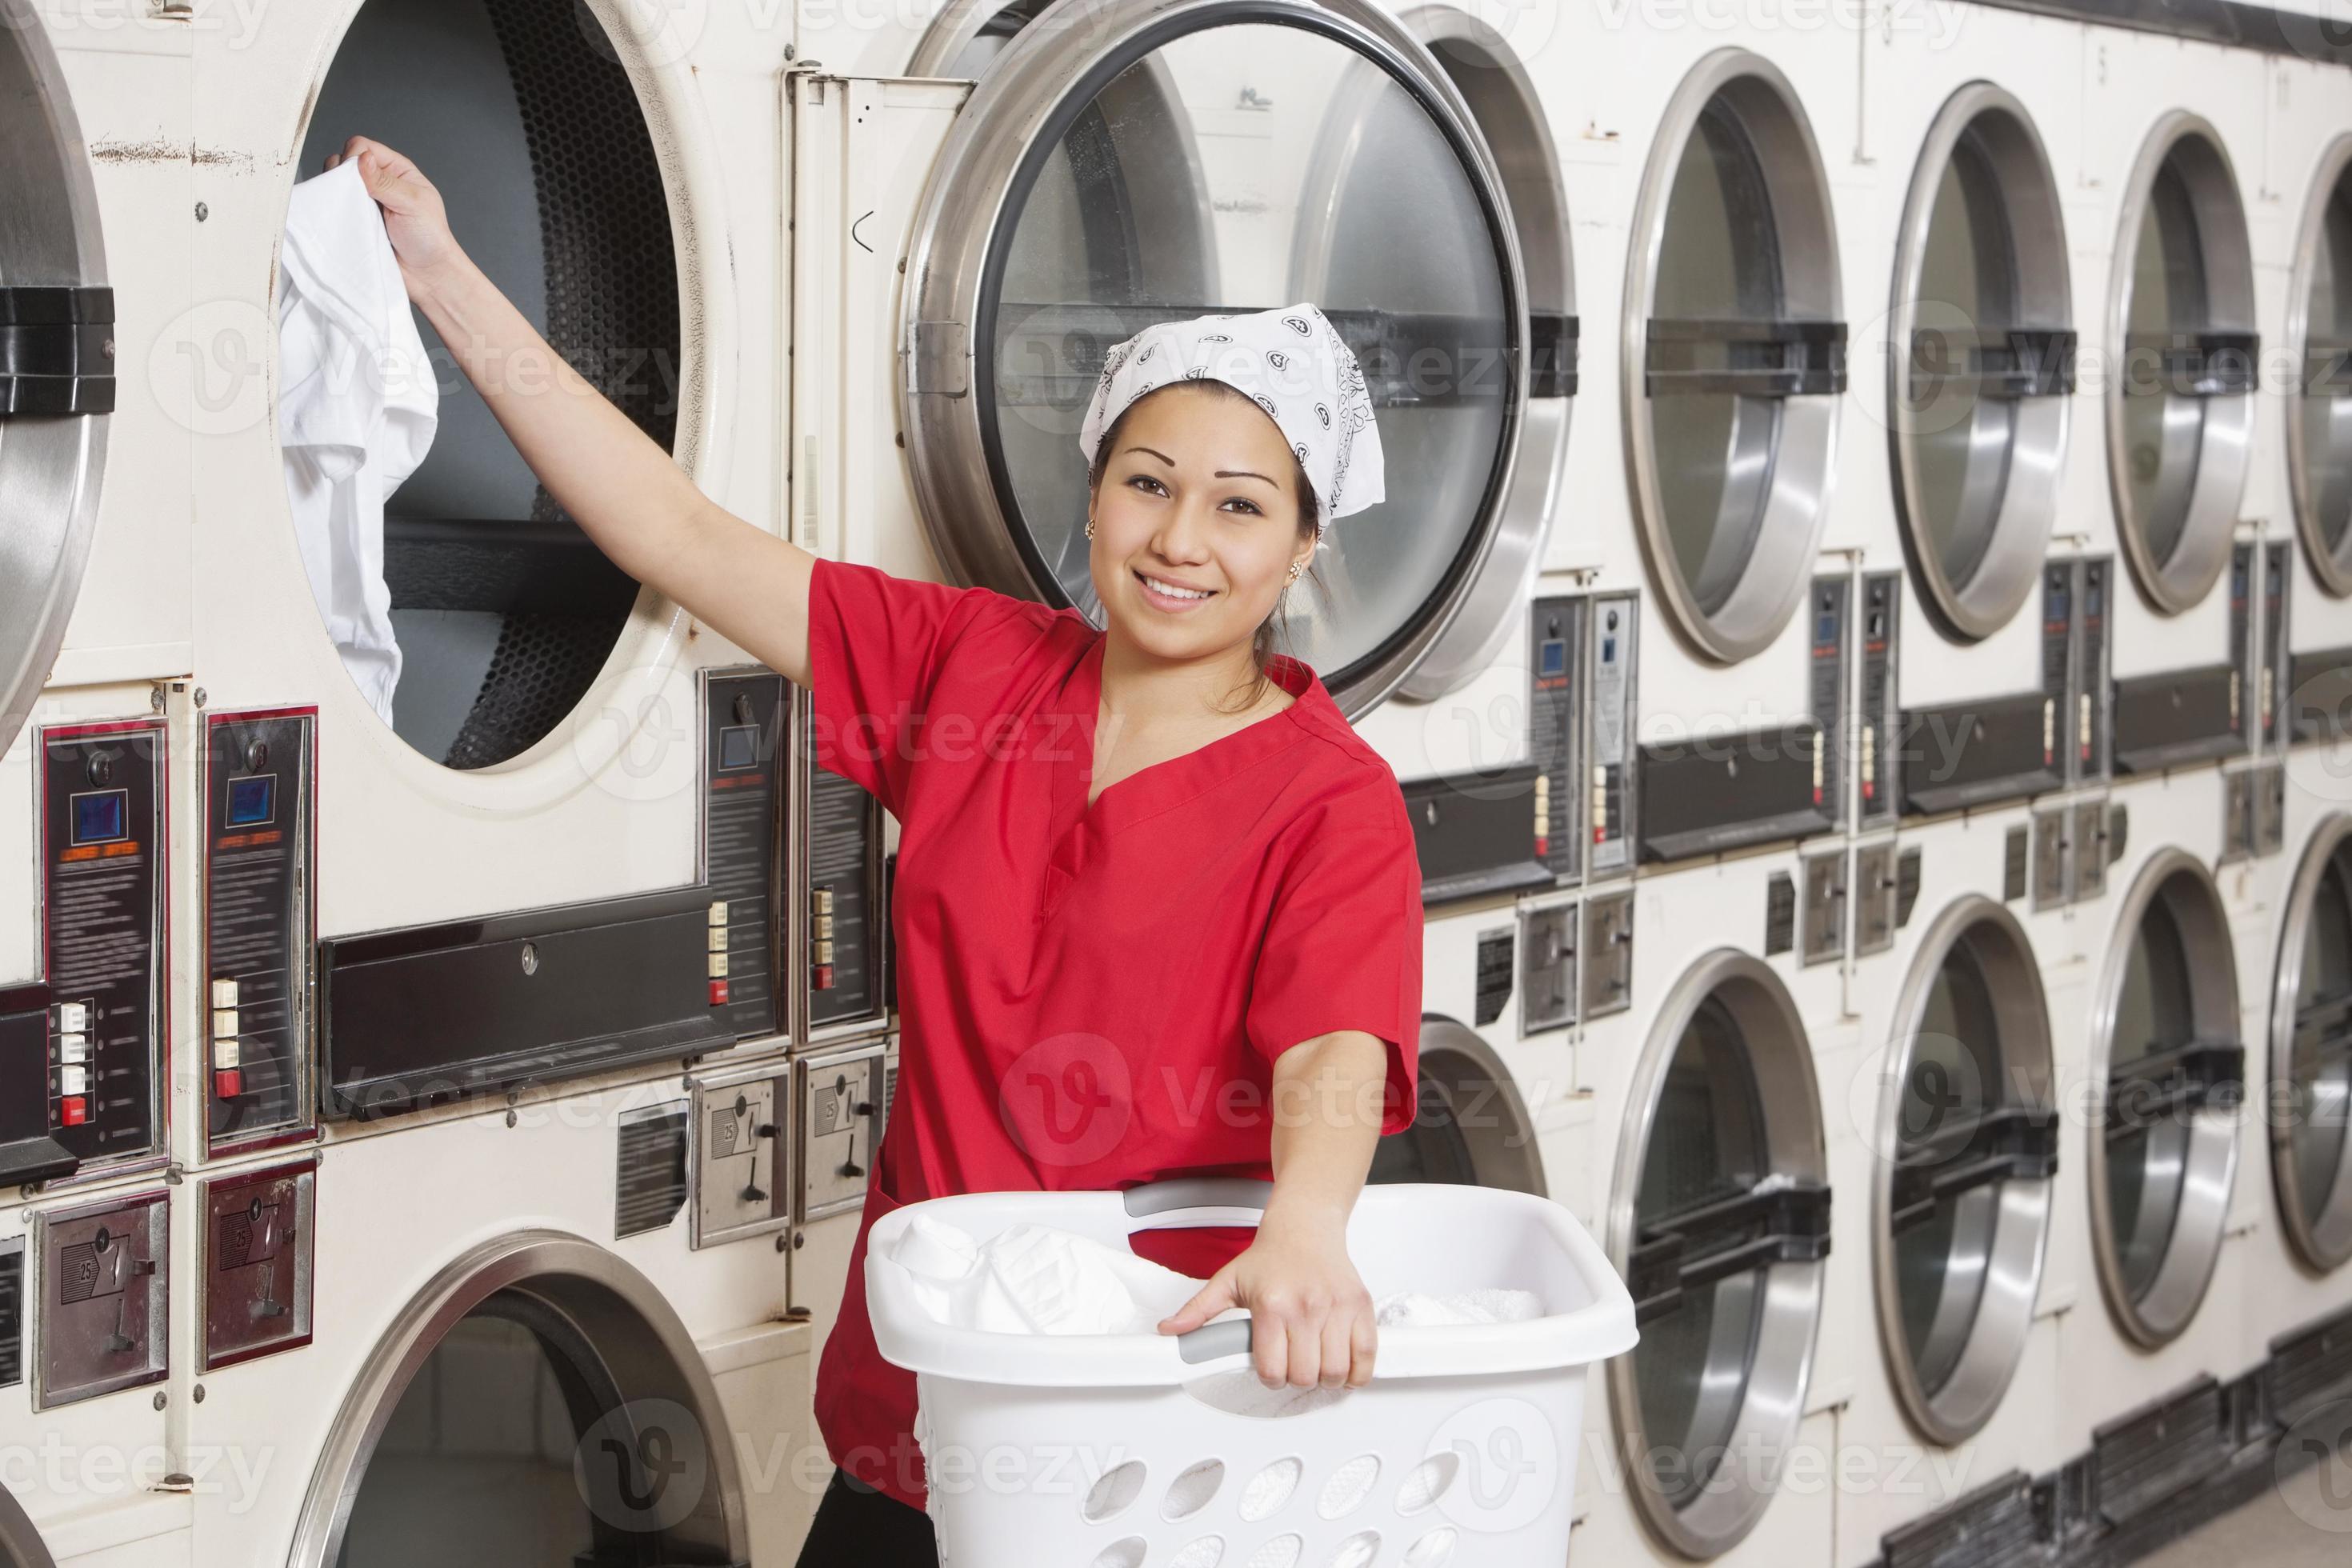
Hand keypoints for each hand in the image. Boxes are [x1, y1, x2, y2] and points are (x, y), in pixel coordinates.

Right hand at [323, 136, 462, 301]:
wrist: (427, 276)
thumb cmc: (429, 239)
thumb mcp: (412, 204)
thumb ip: (385, 182)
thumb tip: (362, 158)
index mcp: (396, 170)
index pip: (362, 147)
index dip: (354, 157)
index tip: (358, 178)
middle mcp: (377, 182)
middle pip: (342, 162)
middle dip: (341, 175)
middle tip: (355, 198)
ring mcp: (363, 202)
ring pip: (334, 184)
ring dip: (336, 193)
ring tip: (352, 212)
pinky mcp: (354, 221)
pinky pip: (333, 208)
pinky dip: (332, 210)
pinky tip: (343, 220)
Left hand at [1157, 1215, 1376, 1389]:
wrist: (1305, 1227)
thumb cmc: (1269, 1257)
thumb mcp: (1228, 1282)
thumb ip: (1198, 1311)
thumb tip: (1169, 1332)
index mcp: (1272, 1305)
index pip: (1273, 1370)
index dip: (1270, 1377)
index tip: (1271, 1368)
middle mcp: (1306, 1306)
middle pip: (1305, 1376)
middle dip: (1296, 1379)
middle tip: (1293, 1366)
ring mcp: (1337, 1307)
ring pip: (1336, 1372)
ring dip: (1325, 1379)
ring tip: (1316, 1366)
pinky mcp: (1361, 1306)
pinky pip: (1367, 1357)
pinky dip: (1357, 1372)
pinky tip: (1344, 1367)